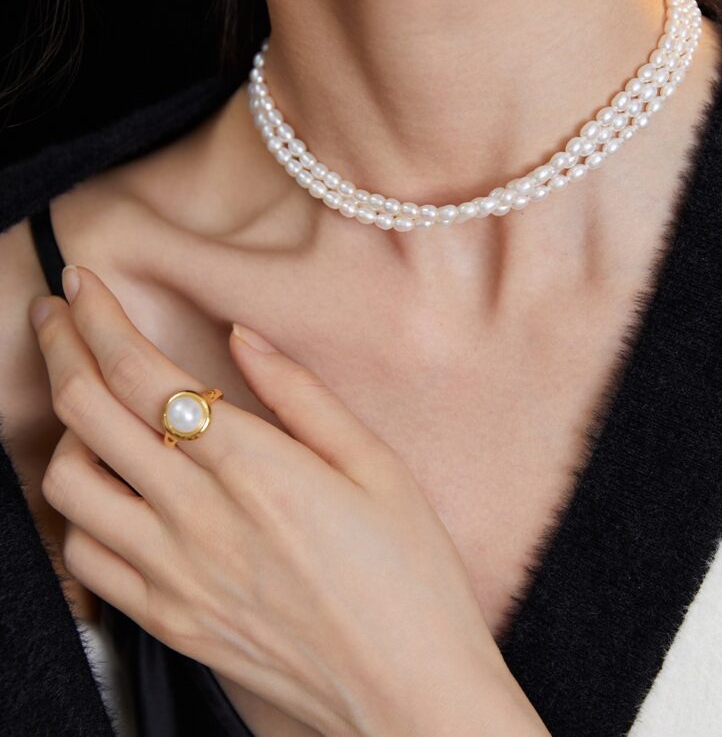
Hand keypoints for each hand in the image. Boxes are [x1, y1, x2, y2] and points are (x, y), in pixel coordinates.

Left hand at [28, 264, 518, 736]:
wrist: (407, 692)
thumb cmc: (408, 574)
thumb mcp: (377, 464)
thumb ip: (302, 392)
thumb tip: (242, 333)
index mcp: (254, 466)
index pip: (142, 372)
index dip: (99, 316)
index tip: (84, 282)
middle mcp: (197, 517)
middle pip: (88, 411)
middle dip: (61, 345)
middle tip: (59, 314)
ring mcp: (173, 574)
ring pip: (68, 484)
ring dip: (65, 428)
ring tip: (87, 402)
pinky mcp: (168, 620)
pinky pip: (86, 558)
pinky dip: (78, 510)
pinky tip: (108, 490)